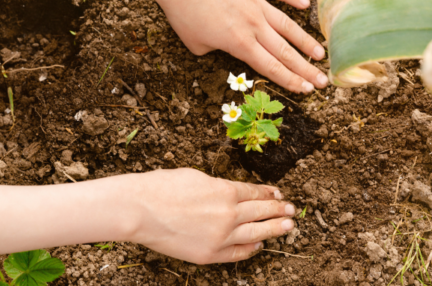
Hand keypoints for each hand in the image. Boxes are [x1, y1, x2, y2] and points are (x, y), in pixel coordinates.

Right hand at [126, 168, 294, 263]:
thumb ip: (218, 187)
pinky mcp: (209, 254)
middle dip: (278, 210)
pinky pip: (237, 252)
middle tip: (292, 210)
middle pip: (260, 213)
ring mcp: (220, 237)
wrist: (139, 209)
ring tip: (288, 226)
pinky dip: (250, 248)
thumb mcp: (195, 177)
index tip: (277, 194)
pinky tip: (258, 244)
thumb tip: (232, 194)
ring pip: (255, 233)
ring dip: (274, 229)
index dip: (268, 194)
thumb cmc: (161, 187)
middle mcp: (227, 214)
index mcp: (224, 191)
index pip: (254, 193)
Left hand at [154, 0, 327, 92]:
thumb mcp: (196, 45)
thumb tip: (223, 48)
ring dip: (305, 40)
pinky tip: (306, 4)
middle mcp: (253, 25)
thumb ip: (215, 51)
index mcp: (240, 44)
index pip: (271, 68)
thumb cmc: (183, 14)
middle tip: (323, 81)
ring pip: (287, 25)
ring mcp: (255, 3)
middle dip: (305, 69)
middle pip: (285, 52)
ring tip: (320, 52)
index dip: (290, 81)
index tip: (306, 90)